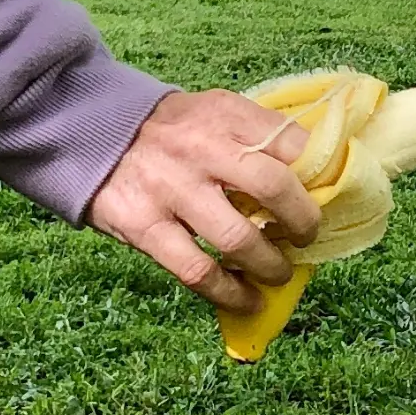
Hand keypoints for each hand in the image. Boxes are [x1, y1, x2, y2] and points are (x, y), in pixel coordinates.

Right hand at [86, 89, 320, 313]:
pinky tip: (246, 299)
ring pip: (239, 239)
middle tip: (306, 238)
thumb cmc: (170, 131)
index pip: (294, 144)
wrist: (86, 131)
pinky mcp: (142, 225)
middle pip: (275, 188)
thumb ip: (257, 140)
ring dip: (270, 266)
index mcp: (226, 115)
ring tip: (279, 273)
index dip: (322, 178)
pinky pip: (197, 271)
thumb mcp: (214, 114)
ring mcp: (170, 188)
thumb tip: (314, 184)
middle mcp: (201, 148)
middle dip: (303, 222)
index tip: (329, 200)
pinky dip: (230, 293)